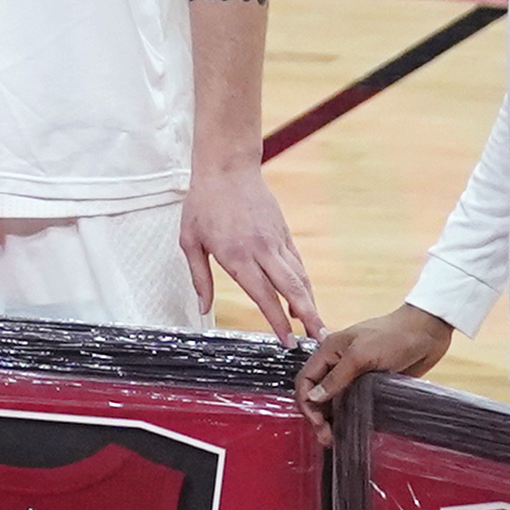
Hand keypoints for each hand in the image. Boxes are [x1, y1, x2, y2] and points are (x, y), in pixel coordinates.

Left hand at [182, 158, 318, 337]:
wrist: (227, 169)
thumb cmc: (203, 204)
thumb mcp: (189, 241)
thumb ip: (199, 278)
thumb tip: (203, 308)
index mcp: (236, 255)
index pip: (263, 295)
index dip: (277, 320)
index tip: (288, 341)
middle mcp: (262, 250)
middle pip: (292, 288)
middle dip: (308, 316)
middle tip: (320, 339)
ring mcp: (276, 240)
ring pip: (300, 276)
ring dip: (310, 302)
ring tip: (317, 325)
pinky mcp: (284, 232)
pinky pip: (297, 263)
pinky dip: (303, 283)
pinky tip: (304, 297)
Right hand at [291, 302, 450, 428]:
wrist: (427, 333)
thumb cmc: (393, 337)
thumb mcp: (361, 356)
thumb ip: (336, 377)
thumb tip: (312, 398)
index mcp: (329, 352)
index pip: (306, 380)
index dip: (307, 403)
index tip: (318, 423)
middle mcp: (338, 364)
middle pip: (317, 394)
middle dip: (317, 416)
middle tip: (326, 439)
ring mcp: (355, 375)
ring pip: (333, 401)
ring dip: (331, 420)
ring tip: (335, 440)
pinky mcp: (371, 385)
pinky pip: (353, 403)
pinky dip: (348, 417)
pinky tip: (350, 430)